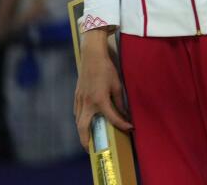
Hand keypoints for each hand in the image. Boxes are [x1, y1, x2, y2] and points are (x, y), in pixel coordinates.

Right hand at [74, 29, 131, 148]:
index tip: (130, 129)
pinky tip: (85, 121)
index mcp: (100, 100)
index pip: (112, 118)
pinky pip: (77, 112)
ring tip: (88, 138)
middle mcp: (87, 103)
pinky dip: (80, 120)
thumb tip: (123, 113)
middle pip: (83, 127)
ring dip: (82, 131)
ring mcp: (80, 100)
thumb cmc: (106, 69)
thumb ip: (119, 101)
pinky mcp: (77, 96)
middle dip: (85, 140)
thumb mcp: (117, 85)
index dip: (122, 124)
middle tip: (90, 149)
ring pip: (78, 121)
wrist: (91, 57)